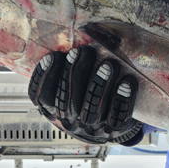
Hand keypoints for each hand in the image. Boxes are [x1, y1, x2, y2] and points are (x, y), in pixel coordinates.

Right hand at [28, 46, 143, 145]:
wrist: (106, 125)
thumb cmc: (84, 98)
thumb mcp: (69, 87)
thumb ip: (65, 70)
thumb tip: (67, 37)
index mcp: (54, 110)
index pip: (42, 96)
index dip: (44, 77)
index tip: (53, 55)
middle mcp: (70, 121)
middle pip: (68, 99)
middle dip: (75, 73)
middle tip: (83, 51)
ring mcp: (91, 127)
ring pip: (92, 107)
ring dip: (99, 84)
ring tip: (108, 64)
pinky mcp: (113, 129)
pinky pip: (117, 115)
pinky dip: (122, 98)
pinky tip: (127, 81)